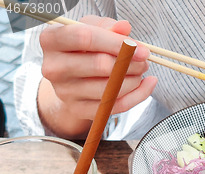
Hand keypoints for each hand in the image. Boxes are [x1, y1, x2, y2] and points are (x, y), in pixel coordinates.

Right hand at [38, 15, 156, 137]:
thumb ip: (108, 26)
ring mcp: (65, 92)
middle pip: (101, 65)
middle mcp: (53, 68)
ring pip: (110, 89)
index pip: (86, 38)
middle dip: (131, 63)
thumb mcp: (91, 28)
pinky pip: (115, 106)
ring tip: (141, 71)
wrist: (70, 77)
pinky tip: (147, 84)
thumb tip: (124, 28)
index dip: (118, 43)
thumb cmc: (82, 48)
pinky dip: (137, 96)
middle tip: (144, 61)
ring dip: (134, 80)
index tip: (141, 48)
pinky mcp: (79, 110)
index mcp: (51, 40)